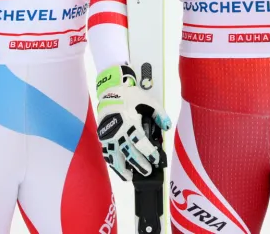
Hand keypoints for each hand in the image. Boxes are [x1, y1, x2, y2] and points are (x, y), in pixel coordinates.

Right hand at [96, 64, 171, 181]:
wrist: (109, 92)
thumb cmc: (130, 96)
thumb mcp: (148, 101)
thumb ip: (159, 115)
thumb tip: (166, 127)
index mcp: (130, 122)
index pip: (140, 142)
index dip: (149, 153)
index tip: (156, 159)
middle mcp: (118, 131)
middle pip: (129, 153)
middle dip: (139, 165)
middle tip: (147, 172)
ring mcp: (108, 136)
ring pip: (115, 157)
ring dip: (123, 169)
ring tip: (131, 177)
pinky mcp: (103, 137)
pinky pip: (107, 154)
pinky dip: (113, 163)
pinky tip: (119, 168)